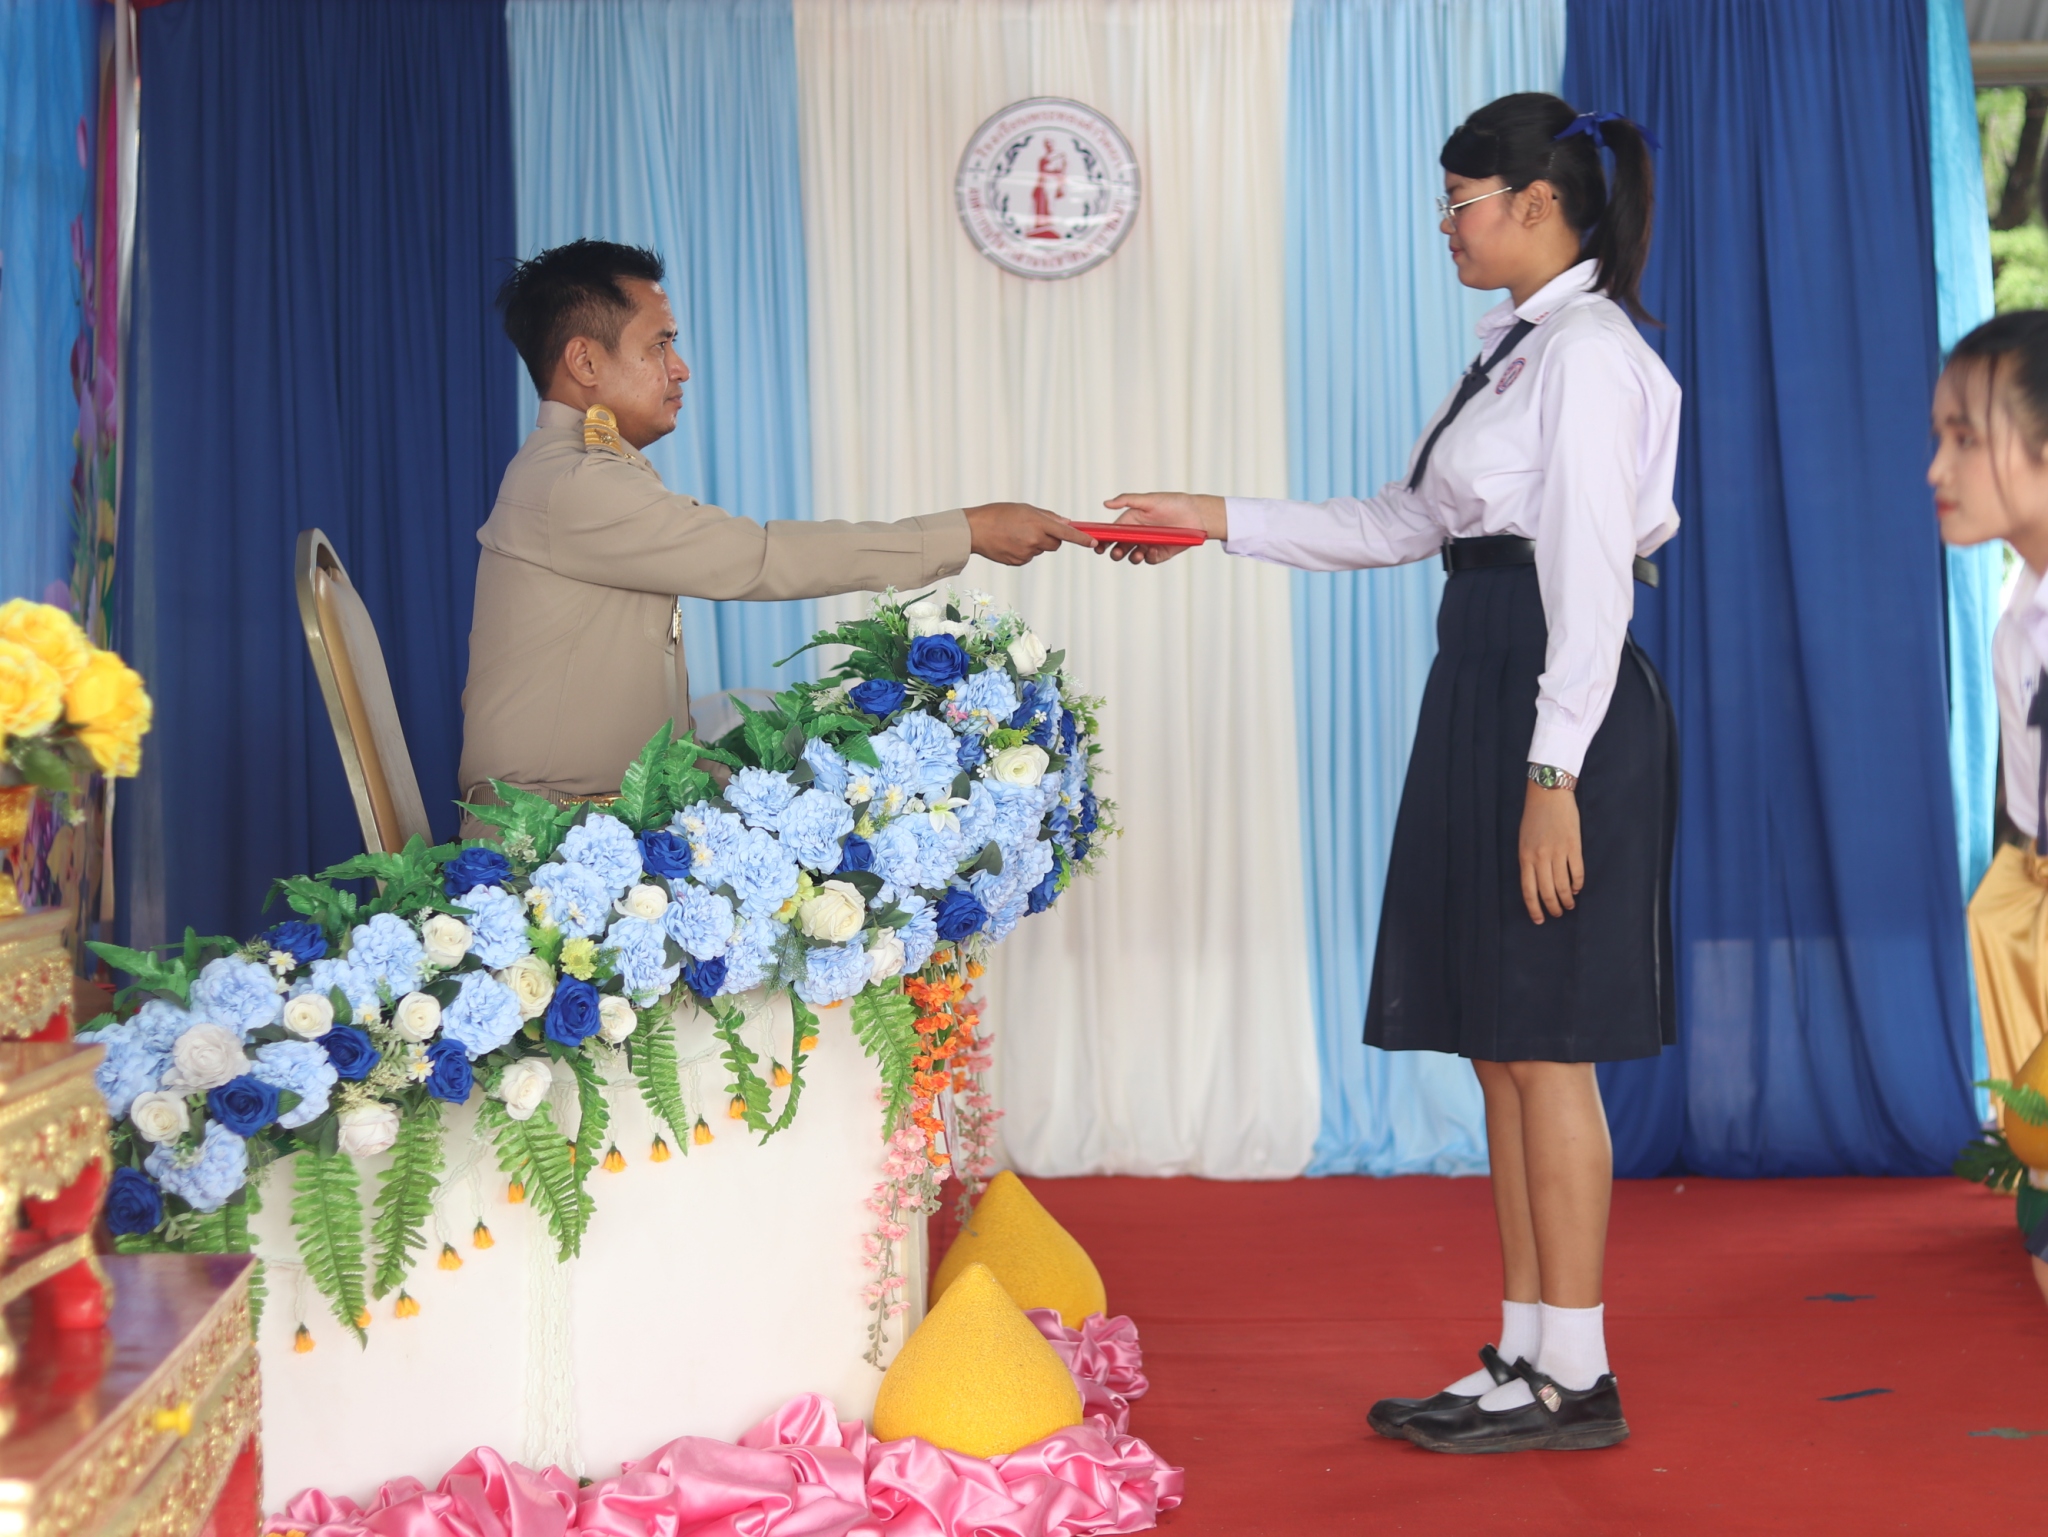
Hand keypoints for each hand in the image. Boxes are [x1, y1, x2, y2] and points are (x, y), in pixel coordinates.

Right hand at [963, 503, 1096, 565]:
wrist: (974, 530)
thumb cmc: (998, 514)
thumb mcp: (1024, 508)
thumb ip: (1047, 516)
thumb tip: (1065, 522)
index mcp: (1037, 524)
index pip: (1066, 533)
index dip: (1081, 538)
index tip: (1093, 542)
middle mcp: (1034, 540)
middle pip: (1056, 543)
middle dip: (1052, 537)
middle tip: (1035, 528)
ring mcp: (1026, 553)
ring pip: (1042, 550)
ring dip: (1036, 543)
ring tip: (1017, 533)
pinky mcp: (1019, 562)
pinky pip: (1030, 557)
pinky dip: (1025, 550)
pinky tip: (1011, 542)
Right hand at [1097, 492, 1226, 563]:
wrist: (1197, 514)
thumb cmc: (1173, 503)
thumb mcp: (1148, 500)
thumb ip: (1127, 501)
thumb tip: (1105, 503)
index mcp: (1132, 521)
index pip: (1113, 533)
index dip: (1104, 540)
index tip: (1098, 545)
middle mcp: (1139, 535)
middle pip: (1120, 548)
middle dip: (1115, 552)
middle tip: (1116, 553)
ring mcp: (1149, 545)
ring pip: (1134, 556)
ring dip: (1131, 557)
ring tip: (1137, 554)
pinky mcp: (1162, 553)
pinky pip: (1151, 559)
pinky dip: (1149, 557)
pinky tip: (1152, 550)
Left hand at [1518, 780, 1582, 923]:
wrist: (1549, 795)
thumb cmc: (1534, 818)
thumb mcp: (1523, 841)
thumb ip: (1528, 862)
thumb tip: (1537, 883)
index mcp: (1525, 857)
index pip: (1529, 891)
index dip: (1534, 909)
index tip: (1539, 920)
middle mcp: (1540, 857)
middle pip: (1547, 892)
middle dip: (1553, 907)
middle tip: (1557, 914)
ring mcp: (1558, 852)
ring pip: (1563, 885)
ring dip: (1566, 899)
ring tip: (1569, 904)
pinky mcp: (1574, 846)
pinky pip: (1577, 872)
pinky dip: (1577, 884)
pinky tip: (1576, 888)